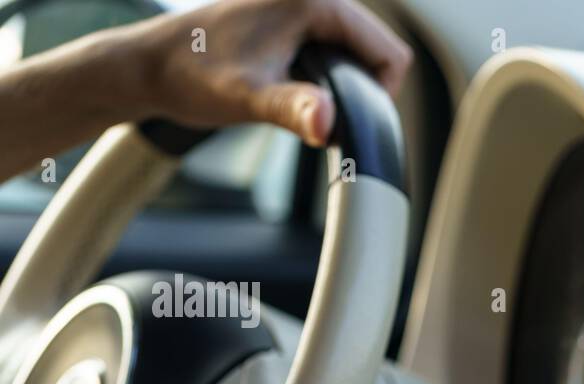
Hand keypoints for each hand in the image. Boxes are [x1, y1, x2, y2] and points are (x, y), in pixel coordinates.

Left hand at [130, 0, 411, 144]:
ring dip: (344, 87)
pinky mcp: (292, 23)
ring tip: (304, 104)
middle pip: (377, 52)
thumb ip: (293, 110)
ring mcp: (301, 8)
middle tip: (320, 116)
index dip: (379, 94)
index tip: (344, 118)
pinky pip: (335, 52)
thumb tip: (326, 124)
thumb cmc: (190, 75)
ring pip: (358, 54)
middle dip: (361, 90)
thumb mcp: (247, 99)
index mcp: (311, 1)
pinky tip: (296, 94)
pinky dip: (327, 80)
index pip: (389, 51)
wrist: (148, 68)